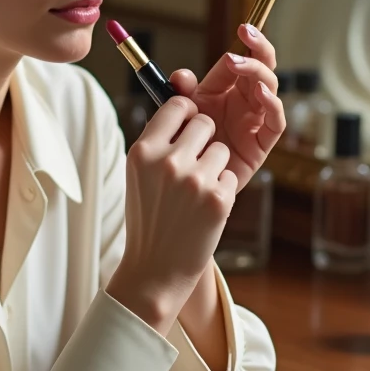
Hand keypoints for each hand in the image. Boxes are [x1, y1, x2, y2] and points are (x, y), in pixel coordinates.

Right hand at [107, 96, 234, 334]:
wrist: (156, 268)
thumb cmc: (148, 217)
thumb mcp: (139, 174)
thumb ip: (158, 141)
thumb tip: (183, 103)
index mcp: (143, 152)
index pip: (176, 106)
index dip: (186, 113)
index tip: (187, 126)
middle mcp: (167, 162)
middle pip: (204, 123)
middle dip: (204, 139)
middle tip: (194, 163)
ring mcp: (194, 180)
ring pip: (221, 149)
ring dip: (215, 166)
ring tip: (196, 191)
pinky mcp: (219, 199)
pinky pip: (230, 175)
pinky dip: (222, 190)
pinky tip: (204, 209)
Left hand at [169, 24, 285, 191]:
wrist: (185, 187)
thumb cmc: (183, 147)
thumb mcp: (179, 115)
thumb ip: (180, 93)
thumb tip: (183, 75)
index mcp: (224, 88)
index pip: (242, 57)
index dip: (247, 41)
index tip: (243, 28)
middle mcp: (243, 100)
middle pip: (262, 67)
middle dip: (258, 49)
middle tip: (248, 37)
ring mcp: (255, 120)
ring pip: (269, 88)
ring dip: (259, 73)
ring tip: (242, 66)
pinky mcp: (262, 144)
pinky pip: (275, 122)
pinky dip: (271, 105)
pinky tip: (260, 94)